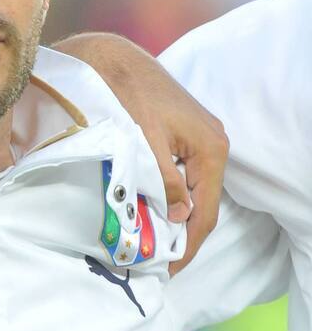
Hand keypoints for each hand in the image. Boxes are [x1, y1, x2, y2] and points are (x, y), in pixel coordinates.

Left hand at [54, 33, 228, 273]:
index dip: (187, 245)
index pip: (204, 212)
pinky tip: (150, 210)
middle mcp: (213, 145)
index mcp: (210, 149)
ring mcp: (200, 140)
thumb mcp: (146, 143)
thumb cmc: (129, 97)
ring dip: (173, 217)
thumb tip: (177, 217)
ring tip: (151, 243)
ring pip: (191, 191)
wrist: (116, 60)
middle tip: (156, 262)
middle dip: (181, 235)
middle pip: (201, 205)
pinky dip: (168, 196)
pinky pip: (183, 176)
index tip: (168, 269)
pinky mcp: (185, 136)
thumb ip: (164, 181)